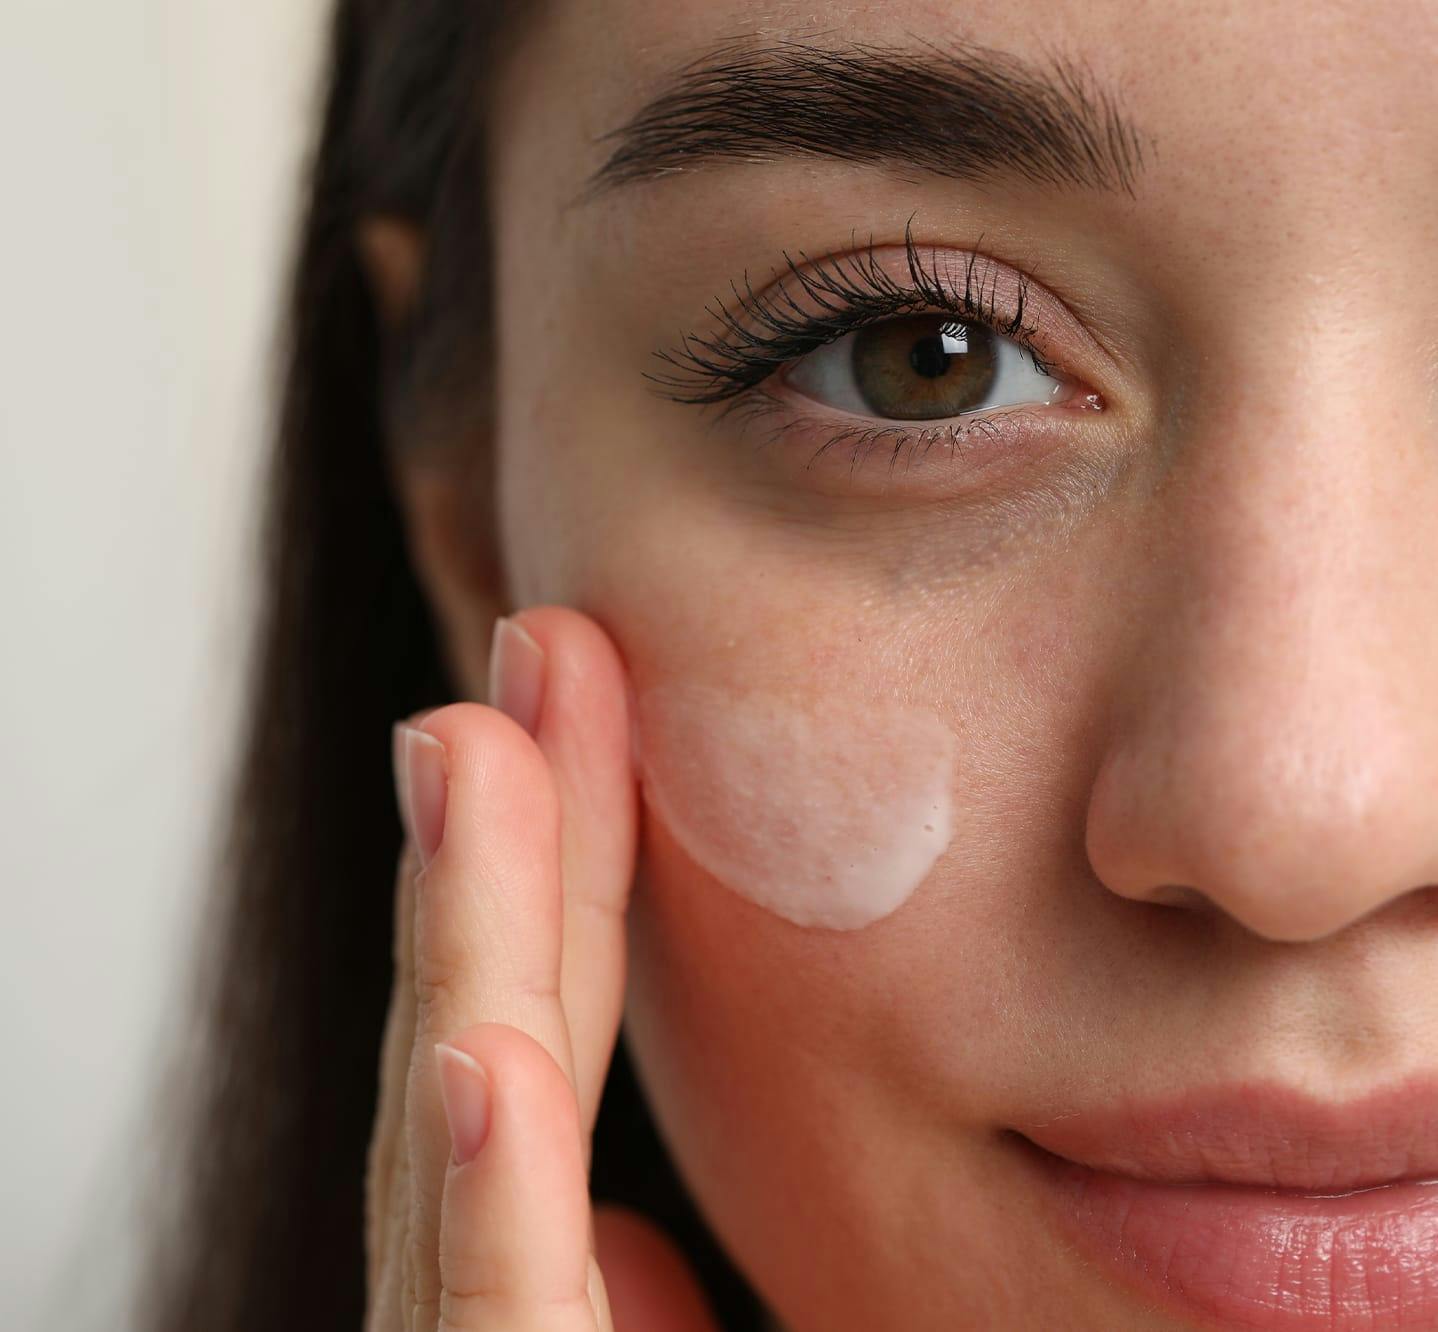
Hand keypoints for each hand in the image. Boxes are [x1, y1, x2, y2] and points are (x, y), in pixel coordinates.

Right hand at [363, 606, 720, 1330]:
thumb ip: (630, 1320)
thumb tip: (633, 1243)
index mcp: (531, 1279)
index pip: (543, 1044)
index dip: (560, 867)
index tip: (582, 692)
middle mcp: (477, 1296)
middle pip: (492, 1042)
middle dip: (509, 840)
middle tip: (542, 641)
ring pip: (457, 1142)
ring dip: (468, 937)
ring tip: (469, 744)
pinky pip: (491, 1326)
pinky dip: (487, 1195)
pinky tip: (484, 1052)